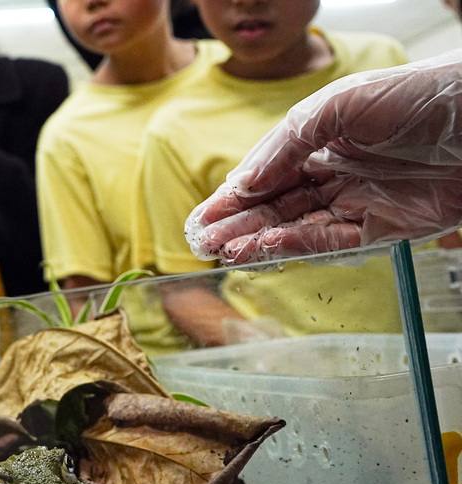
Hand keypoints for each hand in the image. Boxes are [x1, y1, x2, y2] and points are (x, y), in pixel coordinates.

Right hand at [186, 50, 461, 263]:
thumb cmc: (416, 97)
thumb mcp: (337, 105)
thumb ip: (286, 144)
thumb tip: (244, 182)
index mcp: (320, 141)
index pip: (267, 175)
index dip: (233, 196)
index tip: (203, 216)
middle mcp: (334, 174)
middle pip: (275, 206)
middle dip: (236, 224)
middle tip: (201, 242)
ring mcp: (356, 203)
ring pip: (295, 228)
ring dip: (257, 240)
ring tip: (223, 251)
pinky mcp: (381, 230)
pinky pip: (329, 242)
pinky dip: (294, 246)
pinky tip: (264, 247)